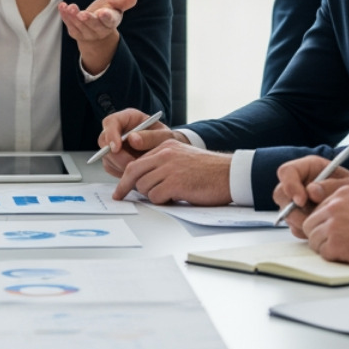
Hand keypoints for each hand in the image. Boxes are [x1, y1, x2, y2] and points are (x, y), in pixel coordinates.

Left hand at [59, 0, 136, 74]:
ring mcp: (86, 33)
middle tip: (82, 14)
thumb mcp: (117, 5)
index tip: (102, 13)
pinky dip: (65, 16)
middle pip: (94, 25)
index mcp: (111, 22)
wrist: (96, 26)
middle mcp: (99, 30)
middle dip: (88, 20)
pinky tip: (62, 6)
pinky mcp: (75, 32)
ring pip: (80, 26)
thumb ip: (125, 1)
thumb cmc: (107, 11)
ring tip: (70, 7)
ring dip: (74, 17)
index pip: (110, 21)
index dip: (106, 17)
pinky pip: (69, 24)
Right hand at [96, 108, 181, 174]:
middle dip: (116, 156)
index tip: (117, 148)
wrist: (170, 154)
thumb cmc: (168, 140)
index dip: (110, 134)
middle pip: (104, 141)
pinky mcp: (115, 160)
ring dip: (120, 166)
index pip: (111, 122)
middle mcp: (118, 131)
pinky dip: (121, 173)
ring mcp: (115, 146)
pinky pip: (111, 167)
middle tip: (131, 165)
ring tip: (140, 169)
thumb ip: (151, 136)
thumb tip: (132, 139)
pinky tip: (136, 173)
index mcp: (128, 118)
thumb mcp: (165, 136)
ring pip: (106, 157)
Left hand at [111, 140, 232, 204]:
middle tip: (122, 197)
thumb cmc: (209, 170)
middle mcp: (165, 155)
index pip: (136, 162)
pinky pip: (156, 197)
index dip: (126, 178)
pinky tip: (175, 198)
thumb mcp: (182, 158)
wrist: (229, 174)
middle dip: (127, 187)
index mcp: (165, 147)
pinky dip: (162, 201)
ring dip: (152, 195)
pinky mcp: (175, 183)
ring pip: (144, 187)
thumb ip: (163, 164)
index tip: (119, 190)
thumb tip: (144, 180)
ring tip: (168, 195)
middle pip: (134, 173)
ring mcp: (169, 168)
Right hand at [271, 154, 348, 233]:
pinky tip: (321, 229)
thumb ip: (331, 186)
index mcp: (309, 168)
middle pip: (281, 194)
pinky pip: (294, 225)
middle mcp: (300, 183)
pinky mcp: (302, 217)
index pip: (287, 172)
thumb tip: (311, 191)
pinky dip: (304, 230)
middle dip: (292, 209)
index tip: (302, 200)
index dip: (290, 185)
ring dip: (300, 222)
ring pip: (286, 212)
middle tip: (309, 219)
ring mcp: (299, 201)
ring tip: (322, 224)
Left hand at [299, 185, 348, 268]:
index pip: (317, 210)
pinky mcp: (337, 244)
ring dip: (326, 247)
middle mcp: (334, 206)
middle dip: (320, 236)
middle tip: (336, 244)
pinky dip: (334, 257)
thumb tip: (329, 218)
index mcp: (341, 193)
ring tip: (346, 249)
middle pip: (310, 224)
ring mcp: (333, 225)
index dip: (323, 224)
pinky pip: (323, 253)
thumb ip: (345, 204)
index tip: (332, 232)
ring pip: (313, 240)